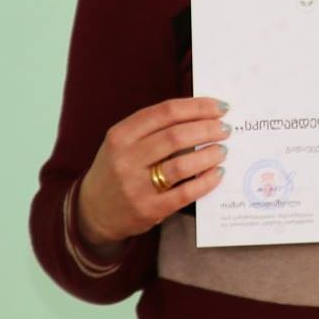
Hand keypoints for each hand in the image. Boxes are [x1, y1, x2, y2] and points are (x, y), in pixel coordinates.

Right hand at [75, 97, 230, 249]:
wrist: (92, 211)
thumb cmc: (118, 168)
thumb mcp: (124, 142)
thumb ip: (155, 128)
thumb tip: (204, 114)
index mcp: (121, 134)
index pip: (166, 112)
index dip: (197, 106)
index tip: (220, 107)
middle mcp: (125, 158)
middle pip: (176, 136)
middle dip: (208, 129)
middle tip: (226, 129)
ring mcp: (135, 186)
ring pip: (181, 164)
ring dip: (209, 154)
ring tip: (223, 150)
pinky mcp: (147, 210)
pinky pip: (184, 193)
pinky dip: (206, 181)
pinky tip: (217, 173)